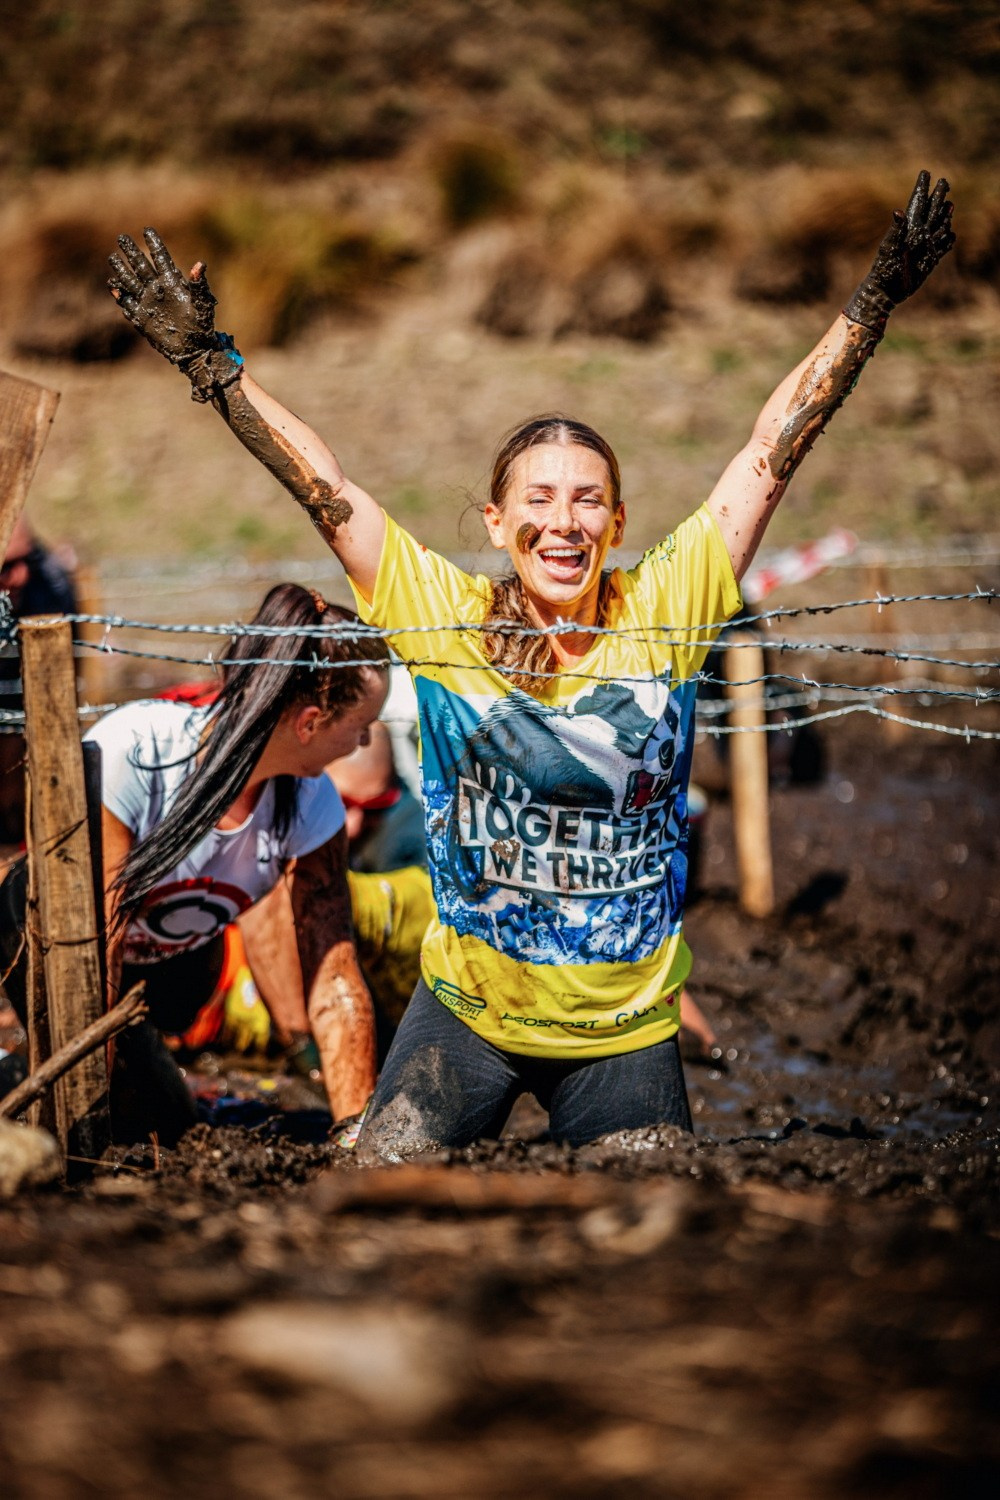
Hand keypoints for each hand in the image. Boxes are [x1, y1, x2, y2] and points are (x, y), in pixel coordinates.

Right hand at [108, 228, 242, 400]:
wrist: (194, 350)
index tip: (147, 229)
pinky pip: (128, 304)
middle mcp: (158, 290)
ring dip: (122, 271)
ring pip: (131, 282)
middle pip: (142, 266)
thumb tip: (200, 264)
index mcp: (173, 283)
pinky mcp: (142, 317)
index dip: (154, 244)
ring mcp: (149, 303)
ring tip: (112, 257)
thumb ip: (199, 285)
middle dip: (132, 252)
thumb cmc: (202, 327)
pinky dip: (120, 296)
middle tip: (122, 237)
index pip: (161, 259)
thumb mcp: (202, 305)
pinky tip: (113, 287)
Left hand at [845, 171, 954, 333]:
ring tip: (950, 205)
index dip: (922, 188)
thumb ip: (896, 230)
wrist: (886, 292)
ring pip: (939, 226)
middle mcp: (917, 235)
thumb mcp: (890, 248)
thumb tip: (897, 211)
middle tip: (944, 181)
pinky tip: (951, 235)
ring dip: (945, 216)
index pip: (917, 203)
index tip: (926, 172)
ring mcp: (924, 247)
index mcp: (908, 228)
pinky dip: (948, 240)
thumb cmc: (884, 270)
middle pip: (931, 211)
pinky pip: (942, 247)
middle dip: (938, 196)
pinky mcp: (930, 260)